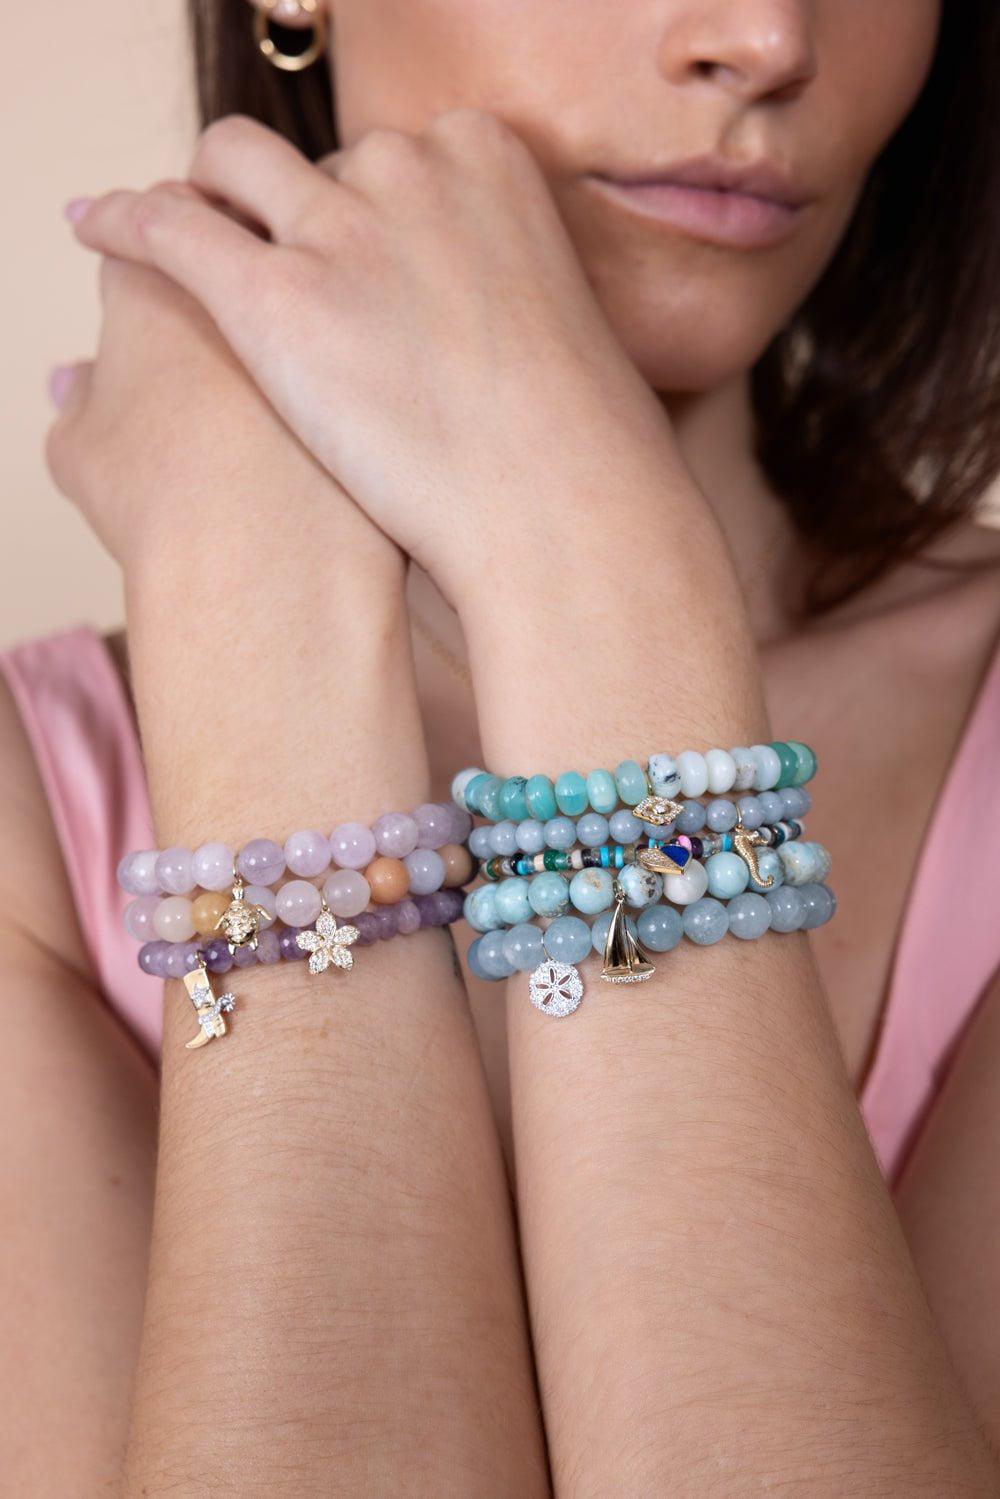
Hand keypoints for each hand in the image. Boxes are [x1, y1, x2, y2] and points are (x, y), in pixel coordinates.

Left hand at [66, 111, 685, 609]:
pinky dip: (122, 221)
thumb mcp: (559, 320)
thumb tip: (469, 316)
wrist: (562, 506)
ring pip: (231, 167)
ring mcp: (336, 226)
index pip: (393, 156)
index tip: (357, 253)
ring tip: (182, 239)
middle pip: (317, 165)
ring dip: (207, 194)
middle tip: (281, 269)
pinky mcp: (272, 298)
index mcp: (486, 154)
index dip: (365, 209)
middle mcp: (406, 167)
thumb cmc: (575, 443)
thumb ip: (500, 282)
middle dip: (293, 210)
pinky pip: (167, 230)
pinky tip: (97, 230)